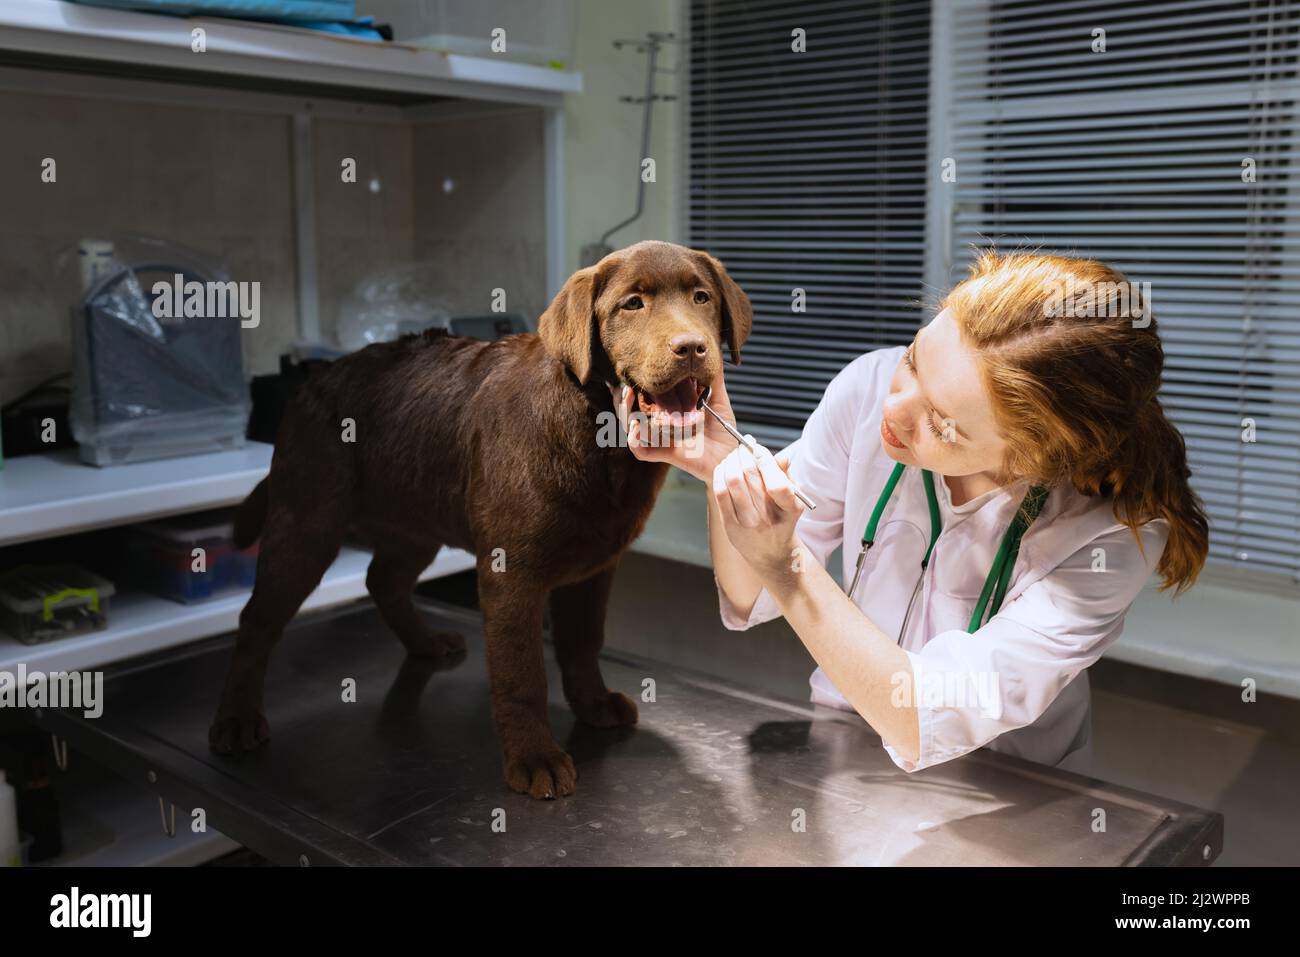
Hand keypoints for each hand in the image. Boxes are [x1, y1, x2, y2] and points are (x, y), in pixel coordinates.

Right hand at [622, 369, 742, 482]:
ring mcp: (661, 439)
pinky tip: (637, 425)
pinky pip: (640, 450)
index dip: (633, 386)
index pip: (644, 397)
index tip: (629, 371)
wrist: (731, 454)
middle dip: (622, 397)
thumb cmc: (723, 429)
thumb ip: (713, 377)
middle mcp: (661, 425)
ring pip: (631, 427)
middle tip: (624, 383)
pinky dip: (634, 439)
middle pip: (630, 412)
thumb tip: (711, 350)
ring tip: (627, 394)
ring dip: (624, 410)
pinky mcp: (664, 453)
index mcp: (670, 411)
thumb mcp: (718, 398)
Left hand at [712, 439, 807, 577]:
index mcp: (790, 509)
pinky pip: (720, 493)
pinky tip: (723, 468)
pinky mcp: (730, 525)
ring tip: (734, 455)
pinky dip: (719, 474)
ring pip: (732, 481)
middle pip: (750, 476)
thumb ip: (786, 476)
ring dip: (730, 461)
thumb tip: (780, 457)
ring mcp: (748, 523)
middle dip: (744, 454)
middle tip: (743, 446)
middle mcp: (768, 517)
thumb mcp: (792, 499)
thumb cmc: (781, 519)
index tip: (758, 447)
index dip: (764, 459)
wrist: (770, 553)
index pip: (777, 482)